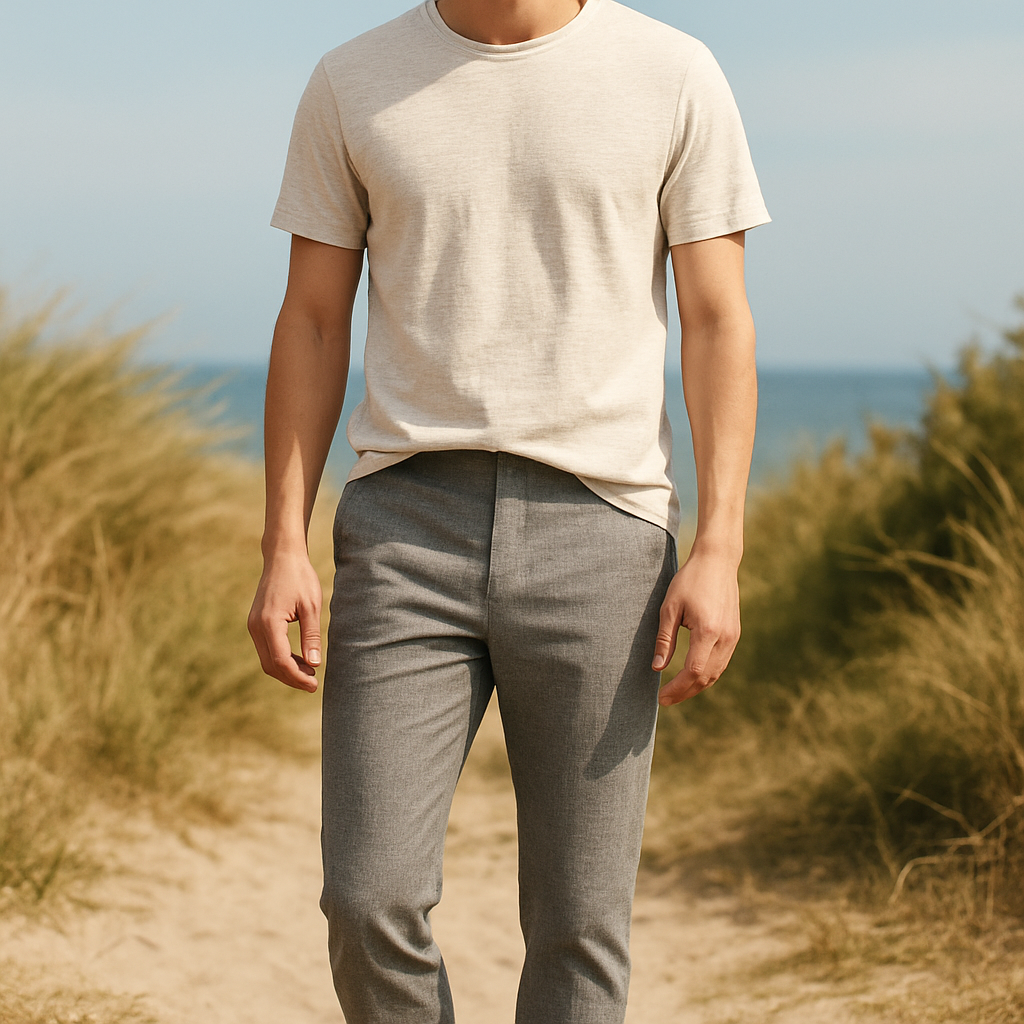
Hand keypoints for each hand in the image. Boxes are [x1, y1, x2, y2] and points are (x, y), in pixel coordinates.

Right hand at [247, 551, 323, 692]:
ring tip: (310, 673)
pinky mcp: (256, 623)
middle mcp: (256, 626)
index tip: (315, 685)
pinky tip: (299, 660)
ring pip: (266, 660)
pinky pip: (266, 649)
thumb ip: (311, 636)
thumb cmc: (300, 578)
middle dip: (291, 678)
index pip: (281, 661)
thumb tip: (314, 664)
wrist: (282, 557)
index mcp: (269, 622)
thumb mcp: (311, 606)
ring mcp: (253, 625)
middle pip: (270, 665)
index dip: (298, 677)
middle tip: (313, 684)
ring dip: (286, 670)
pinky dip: (281, 659)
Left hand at [651, 544, 740, 705]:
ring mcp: (733, 637)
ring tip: (676, 693)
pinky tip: (692, 677)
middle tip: (665, 700)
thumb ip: (665, 639)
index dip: (677, 688)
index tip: (661, 697)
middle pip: (707, 677)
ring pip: (717, 673)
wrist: (718, 562)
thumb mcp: (670, 608)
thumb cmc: (689, 581)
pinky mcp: (735, 634)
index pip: (693, 671)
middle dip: (685, 692)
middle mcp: (725, 637)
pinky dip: (707, 674)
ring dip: (697, 686)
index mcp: (708, 631)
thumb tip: (657, 667)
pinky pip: (722, 662)